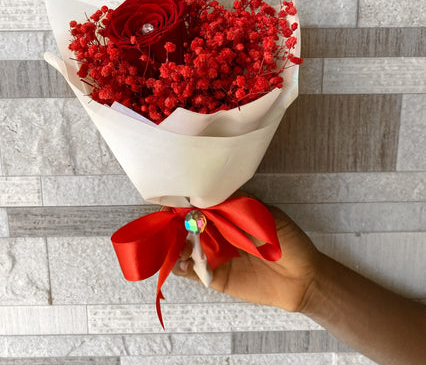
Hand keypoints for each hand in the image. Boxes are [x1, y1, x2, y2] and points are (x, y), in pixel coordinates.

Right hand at [173, 204, 321, 312]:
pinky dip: (181, 267)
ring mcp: (213, 255)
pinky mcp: (215, 277)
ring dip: (174, 244)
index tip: (173, 201)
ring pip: (183, 248)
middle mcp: (216, 233)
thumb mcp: (265, 216)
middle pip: (185, 226)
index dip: (183, 202)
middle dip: (173, 222)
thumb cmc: (287, 241)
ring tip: (176, 244)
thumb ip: (239, 206)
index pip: (199, 205)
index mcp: (227, 214)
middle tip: (167, 221)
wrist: (302, 277)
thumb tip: (213, 194)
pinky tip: (181, 263)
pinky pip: (192, 272)